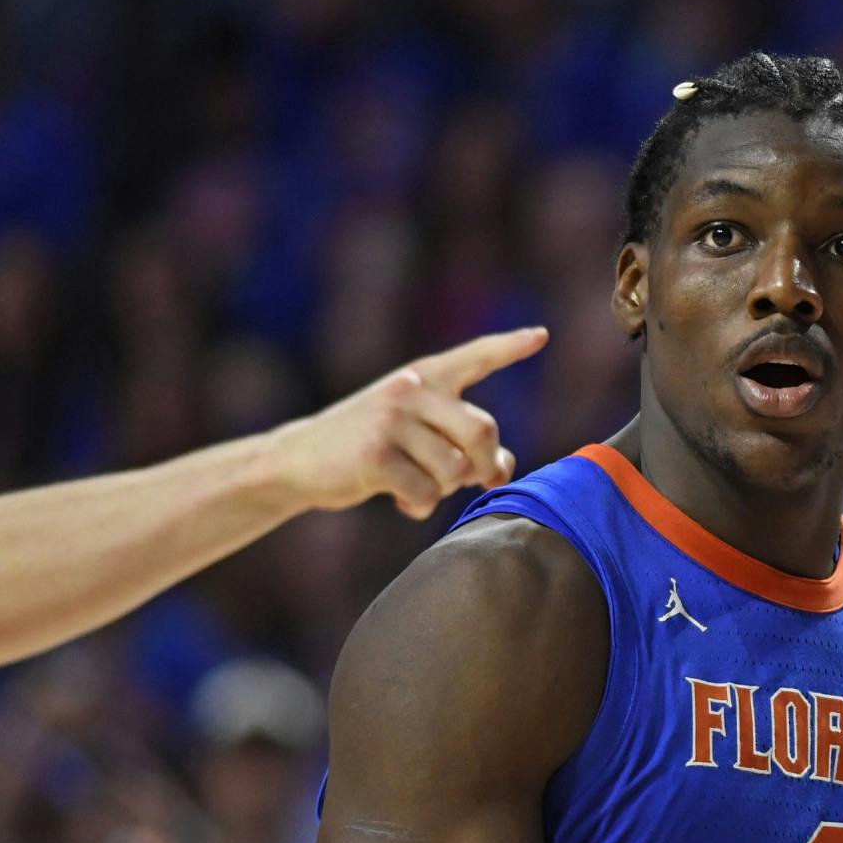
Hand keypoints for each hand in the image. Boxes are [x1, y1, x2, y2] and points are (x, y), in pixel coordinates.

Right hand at [269, 327, 548, 518]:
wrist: (300, 460)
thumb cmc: (371, 446)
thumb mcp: (415, 432)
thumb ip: (461, 441)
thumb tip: (504, 469)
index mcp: (425, 376)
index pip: (475, 356)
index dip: (510, 347)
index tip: (542, 335)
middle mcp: (410, 389)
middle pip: (483, 431)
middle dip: (484, 465)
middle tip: (472, 480)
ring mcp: (391, 420)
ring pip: (454, 470)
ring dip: (444, 490)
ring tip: (419, 487)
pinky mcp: (375, 455)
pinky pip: (426, 493)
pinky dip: (420, 507)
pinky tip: (401, 501)